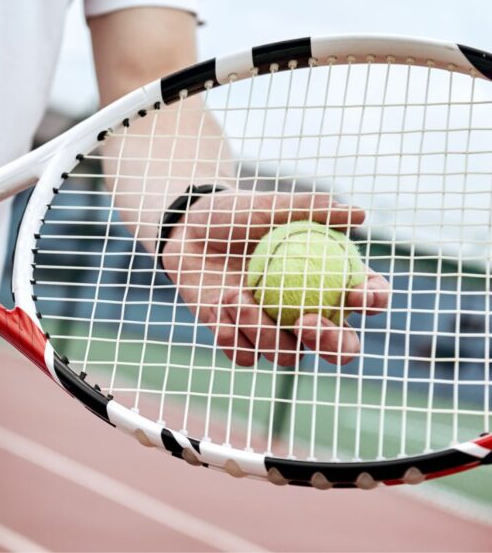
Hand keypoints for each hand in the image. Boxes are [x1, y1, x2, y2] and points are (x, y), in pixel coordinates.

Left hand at [161, 190, 390, 366]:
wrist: (187, 230)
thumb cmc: (236, 215)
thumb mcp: (271, 206)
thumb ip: (313, 208)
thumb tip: (359, 214)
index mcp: (330, 281)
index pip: (369, 298)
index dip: (373, 301)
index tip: (357, 293)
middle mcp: (310, 313)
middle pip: (340, 347)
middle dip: (333, 344)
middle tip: (308, 321)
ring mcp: (275, 330)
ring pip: (288, 355)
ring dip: (263, 331)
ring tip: (236, 295)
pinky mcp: (239, 341)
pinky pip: (245, 356)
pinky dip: (231, 335)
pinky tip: (219, 305)